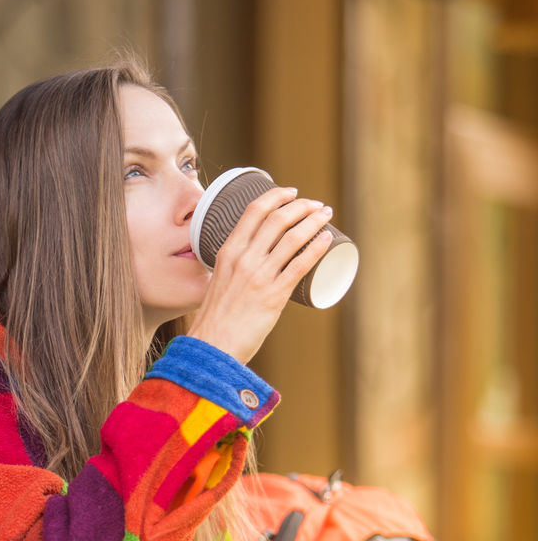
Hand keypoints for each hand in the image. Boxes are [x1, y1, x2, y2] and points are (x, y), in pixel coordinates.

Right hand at [187, 186, 333, 364]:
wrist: (212, 347)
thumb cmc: (216, 319)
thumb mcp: (219, 282)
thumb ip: (234, 269)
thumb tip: (255, 265)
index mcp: (228, 252)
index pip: (254, 211)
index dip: (276, 196)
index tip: (292, 192)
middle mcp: (243, 259)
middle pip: (278, 219)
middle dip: (302, 206)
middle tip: (316, 205)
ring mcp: (259, 276)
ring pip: (292, 238)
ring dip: (314, 221)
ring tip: (326, 216)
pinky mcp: (274, 296)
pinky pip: (300, 265)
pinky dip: (317, 248)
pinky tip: (328, 239)